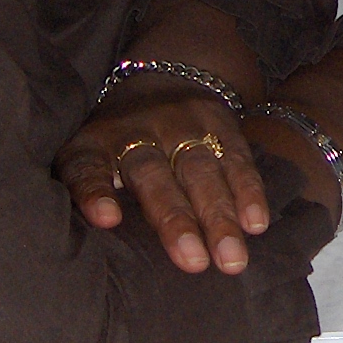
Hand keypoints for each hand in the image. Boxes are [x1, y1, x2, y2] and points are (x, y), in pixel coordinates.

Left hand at [58, 79, 266, 276]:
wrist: (162, 80)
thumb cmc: (116, 146)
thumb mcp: (88, 158)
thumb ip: (87, 194)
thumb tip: (92, 252)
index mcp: (96, 143)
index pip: (87, 167)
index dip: (95, 191)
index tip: (107, 220)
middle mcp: (139, 130)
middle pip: (154, 175)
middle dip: (175, 219)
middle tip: (192, 262)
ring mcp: (183, 124)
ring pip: (201, 171)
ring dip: (218, 216)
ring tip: (230, 259)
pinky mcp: (220, 124)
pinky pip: (236, 160)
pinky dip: (248, 192)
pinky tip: (255, 224)